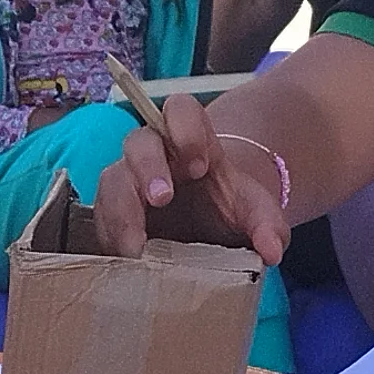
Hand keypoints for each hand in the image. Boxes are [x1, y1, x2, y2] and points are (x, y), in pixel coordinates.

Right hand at [92, 94, 286, 261]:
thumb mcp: (255, 213)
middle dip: (147, 167)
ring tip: (136, 248)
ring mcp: (129, 182)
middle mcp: (154, 153)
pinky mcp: (114, 213)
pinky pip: (102, 220)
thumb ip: (267, 224)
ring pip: (112, 181)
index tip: (200, 166)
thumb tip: (271, 251)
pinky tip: (125, 263)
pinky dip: (111, 240)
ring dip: (120, 212)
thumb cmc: (229, 207)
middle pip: (138, 142)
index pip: (180, 110)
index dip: (185, 129)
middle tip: (161, 198)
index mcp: (192, 139)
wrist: (210, 226)